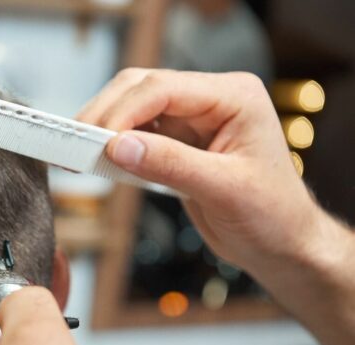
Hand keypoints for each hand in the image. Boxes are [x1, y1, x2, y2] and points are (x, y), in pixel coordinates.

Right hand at [78, 69, 325, 279]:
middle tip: (76, 144)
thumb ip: (172, 164)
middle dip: (105, 114)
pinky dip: (113, 145)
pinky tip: (98, 161)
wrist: (280, 244)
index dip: (124, 112)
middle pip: (141, 88)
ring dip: (103, 127)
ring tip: (78, 154)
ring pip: (132, 107)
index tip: (98, 141)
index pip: (164, 88)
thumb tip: (119, 146)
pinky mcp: (177, 141)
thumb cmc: (272, 216)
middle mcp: (211, 100)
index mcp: (234, 97)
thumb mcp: (224, 190)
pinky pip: (135, 132)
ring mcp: (193, 119)